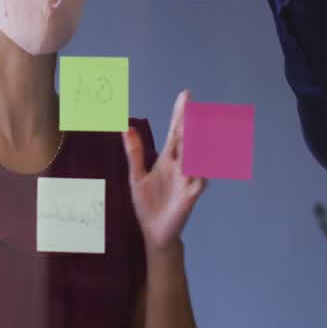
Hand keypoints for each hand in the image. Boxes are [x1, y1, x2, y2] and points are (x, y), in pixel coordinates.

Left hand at [124, 91, 207, 253]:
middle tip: (191, 104)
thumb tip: (126, 128)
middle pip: (188, 138)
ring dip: (196, 140)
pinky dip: (200, 167)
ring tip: (193, 125)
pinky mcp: (191, 193)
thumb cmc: (148, 205)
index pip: (176, 132)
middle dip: (190, 121)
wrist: (153, 232)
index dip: (180, 114)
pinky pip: (199, 177)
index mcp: (168, 159)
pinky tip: (198, 159)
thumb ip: (135, 153)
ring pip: (197, 154)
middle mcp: (181, 165)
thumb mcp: (136, 177)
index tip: (186, 95)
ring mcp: (189, 178)